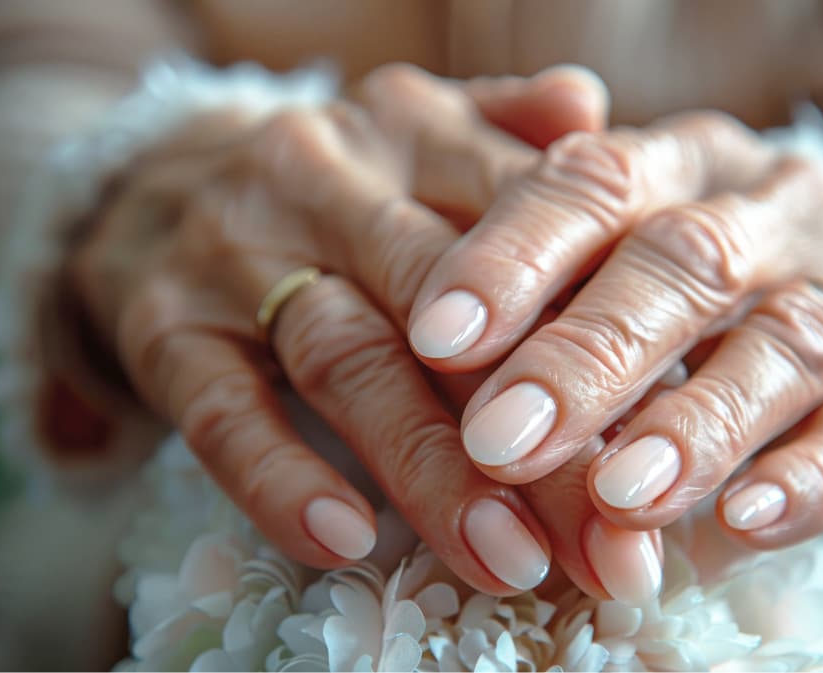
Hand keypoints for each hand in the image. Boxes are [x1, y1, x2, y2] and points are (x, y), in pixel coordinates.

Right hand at [69, 64, 608, 594]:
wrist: (152, 184)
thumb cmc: (337, 187)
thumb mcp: (424, 136)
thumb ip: (510, 133)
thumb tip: (590, 108)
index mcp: (419, 134)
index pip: (528, 232)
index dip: (604, 340)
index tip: (670, 445)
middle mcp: (331, 183)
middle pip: (453, 313)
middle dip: (541, 436)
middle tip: (610, 547)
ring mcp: (241, 254)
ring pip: (352, 365)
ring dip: (434, 475)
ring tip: (512, 566)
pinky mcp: (168, 328)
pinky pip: (222, 412)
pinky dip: (283, 480)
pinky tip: (347, 544)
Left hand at [406, 112, 822, 601]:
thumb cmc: (674, 275)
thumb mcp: (604, 244)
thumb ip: (531, 275)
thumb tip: (436, 337)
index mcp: (678, 161)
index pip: (594, 181)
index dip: (513, 256)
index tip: (437, 337)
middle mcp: (769, 211)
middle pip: (684, 265)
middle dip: (589, 356)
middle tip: (503, 440)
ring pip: (783, 344)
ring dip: (699, 424)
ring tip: (621, 495)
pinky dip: (812, 477)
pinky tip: (747, 522)